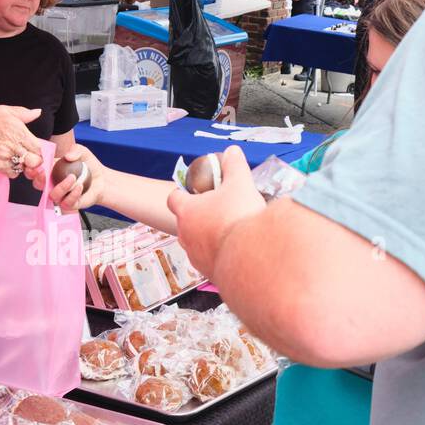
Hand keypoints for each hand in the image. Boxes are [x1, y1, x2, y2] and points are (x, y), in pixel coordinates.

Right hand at [0, 106, 43, 176]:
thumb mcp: (4, 111)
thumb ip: (23, 113)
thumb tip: (37, 112)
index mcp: (18, 131)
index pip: (38, 147)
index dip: (37, 149)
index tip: (33, 149)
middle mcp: (13, 146)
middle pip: (34, 161)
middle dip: (33, 160)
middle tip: (27, 156)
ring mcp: (5, 158)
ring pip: (23, 169)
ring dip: (21, 165)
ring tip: (14, 156)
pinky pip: (12, 174)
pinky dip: (11, 170)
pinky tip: (6, 161)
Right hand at [24, 145, 104, 212]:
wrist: (102, 179)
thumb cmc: (89, 165)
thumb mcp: (82, 152)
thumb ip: (75, 150)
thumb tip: (67, 156)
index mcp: (50, 170)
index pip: (36, 170)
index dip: (32, 168)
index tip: (37, 164)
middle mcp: (52, 184)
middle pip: (38, 184)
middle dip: (39, 179)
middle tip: (45, 172)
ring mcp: (60, 195)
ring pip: (52, 195)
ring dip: (61, 186)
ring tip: (73, 177)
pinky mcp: (69, 204)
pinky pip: (66, 202)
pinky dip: (73, 194)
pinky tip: (80, 186)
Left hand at [166, 145, 265, 278]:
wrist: (250, 258)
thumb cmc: (239, 218)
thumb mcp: (239, 183)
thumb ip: (234, 166)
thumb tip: (232, 152)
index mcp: (187, 212)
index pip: (173, 198)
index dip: (181, 193)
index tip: (192, 191)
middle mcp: (185, 235)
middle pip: (185, 222)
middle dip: (199, 215)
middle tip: (218, 210)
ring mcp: (195, 256)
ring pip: (196, 243)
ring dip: (208, 237)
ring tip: (229, 231)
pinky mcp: (208, 272)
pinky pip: (209, 260)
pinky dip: (218, 254)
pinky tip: (235, 250)